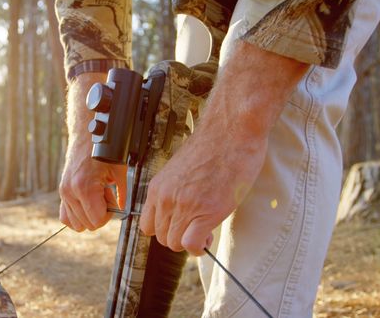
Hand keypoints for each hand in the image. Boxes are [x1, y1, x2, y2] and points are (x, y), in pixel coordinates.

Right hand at [59, 143, 126, 230]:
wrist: (86, 135)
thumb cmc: (103, 150)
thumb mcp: (119, 171)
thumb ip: (122, 194)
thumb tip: (121, 210)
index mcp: (84, 188)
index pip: (96, 221)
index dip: (108, 216)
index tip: (112, 202)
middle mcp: (70, 192)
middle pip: (87, 225)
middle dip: (99, 214)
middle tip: (105, 196)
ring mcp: (64, 192)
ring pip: (76, 223)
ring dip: (89, 214)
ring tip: (96, 196)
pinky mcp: (62, 191)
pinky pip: (65, 216)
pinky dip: (77, 214)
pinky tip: (87, 201)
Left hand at [139, 41, 308, 254]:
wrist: (232, 131)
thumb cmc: (214, 146)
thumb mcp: (181, 170)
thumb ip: (175, 190)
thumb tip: (180, 208)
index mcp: (157, 187)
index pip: (147, 225)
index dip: (166, 229)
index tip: (181, 225)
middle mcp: (165, 198)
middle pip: (161, 237)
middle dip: (180, 237)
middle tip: (198, 227)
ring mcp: (183, 205)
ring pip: (174, 244)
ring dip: (191, 242)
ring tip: (206, 228)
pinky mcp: (204, 211)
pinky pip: (191, 244)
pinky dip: (200, 247)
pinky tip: (209, 235)